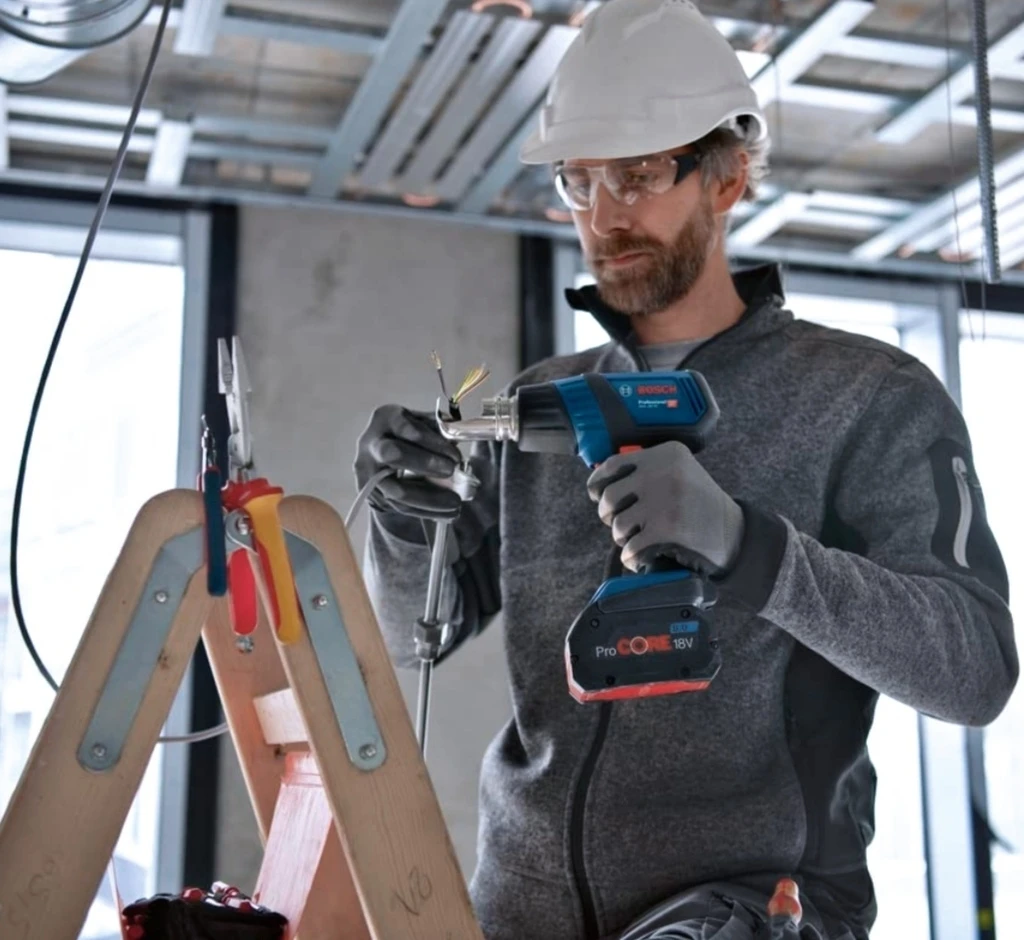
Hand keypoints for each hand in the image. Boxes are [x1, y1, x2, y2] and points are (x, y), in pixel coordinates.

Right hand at [354, 405, 463, 519]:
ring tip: (456, 502)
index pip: (405, 426)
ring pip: (396, 489)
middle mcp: (370, 443)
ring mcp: (368, 471)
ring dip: (429, 498)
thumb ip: (438, 429)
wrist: (380, 456)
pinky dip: (426, 510)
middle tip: (451, 471)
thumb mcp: (421, 424)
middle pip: (392, 454)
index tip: (454, 454)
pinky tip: (448, 512)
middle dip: (425, 463)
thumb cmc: (407, 435)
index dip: (431, 441)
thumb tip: (459, 438)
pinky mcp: (372, 494)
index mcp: (385, 418)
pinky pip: (400, 506)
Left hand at [587, 441, 743, 575]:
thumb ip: (647, 469)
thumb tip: (601, 481)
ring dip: (623, 538)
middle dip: (610, 516)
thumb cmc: (700, 504)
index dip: (598, 484)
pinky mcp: (667, 529)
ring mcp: (665, 500)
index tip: (597, 496)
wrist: (734, 532)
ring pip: (618, 525)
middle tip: (624, 523)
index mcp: (666, 454)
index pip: (613, 465)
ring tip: (638, 538)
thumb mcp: (680, 472)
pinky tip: (640, 557)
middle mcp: (664, 472)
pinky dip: (631, 557)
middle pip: (610, 498)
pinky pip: (630, 548)